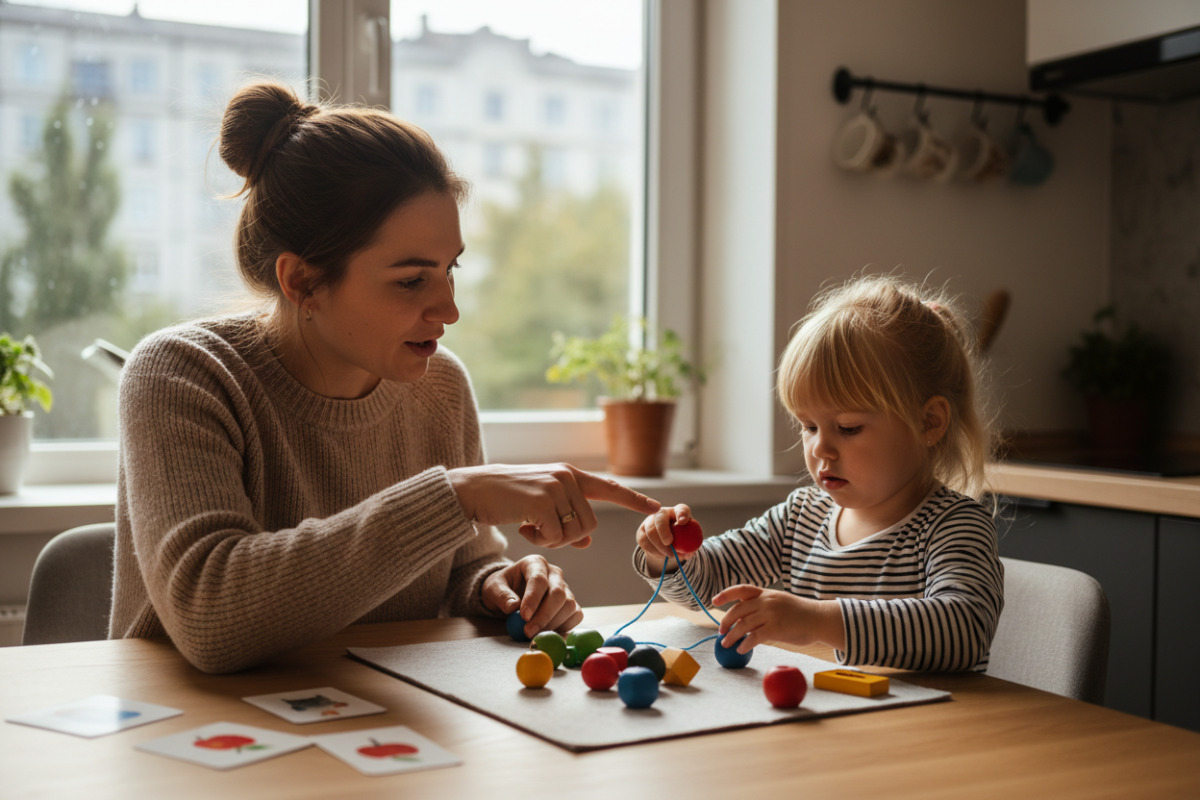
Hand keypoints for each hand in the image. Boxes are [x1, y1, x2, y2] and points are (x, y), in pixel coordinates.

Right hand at [449, 463, 660, 548]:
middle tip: (540, 532)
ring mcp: (555, 487)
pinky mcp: (541, 501)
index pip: (609, 487)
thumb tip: (587, 540)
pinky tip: (522, 527)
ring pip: (575, 532)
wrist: (473, 490)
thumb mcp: (540, 506)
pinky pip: (556, 537)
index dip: (634, 499)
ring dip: (553, 541)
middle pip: (590, 524)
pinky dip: (540, 541)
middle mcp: (567, 477)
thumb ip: (566, 518)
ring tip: (530, 527)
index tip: (657, 507)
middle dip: (568, 538)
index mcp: (570, 475)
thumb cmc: (506, 498)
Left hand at [481, 555, 582, 637]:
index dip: (533, 599)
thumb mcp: (494, 588)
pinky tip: (547, 632)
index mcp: (535, 563)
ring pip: (569, 605)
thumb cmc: (503, 588)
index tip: (524, 617)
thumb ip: (501, 595)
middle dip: (544, 615)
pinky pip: (576, 615)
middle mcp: (554, 573)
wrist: (511, 594)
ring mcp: (565, 588)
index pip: (539, 579)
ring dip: (553, 623)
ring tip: (534, 633)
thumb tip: (513, 607)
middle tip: (528, 632)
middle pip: (558, 593)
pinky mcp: (571, 603)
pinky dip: (564, 627)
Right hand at [636, 504, 695, 574]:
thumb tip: (689, 552)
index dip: (682, 514)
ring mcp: (649, 521)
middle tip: (669, 545)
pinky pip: (644, 542)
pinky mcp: (641, 532)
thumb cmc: (681, 539)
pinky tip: (661, 555)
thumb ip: (691, 545)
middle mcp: (662, 513)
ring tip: (670, 555)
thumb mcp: (690, 541)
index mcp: (677, 512)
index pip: (681, 510)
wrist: (666, 542)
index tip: (683, 521)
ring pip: (650, 532)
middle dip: (664, 532)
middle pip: (660, 519)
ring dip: (659, 547)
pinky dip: (653, 551)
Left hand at [711, 585, 844, 652]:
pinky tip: (741, 649)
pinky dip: (745, 644)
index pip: (741, 589)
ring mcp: (771, 614)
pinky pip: (754, 637)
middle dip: (726, 621)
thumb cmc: (801, 614)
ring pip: (743, 625)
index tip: (714, 600)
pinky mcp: (776, 629)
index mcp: (767, 593)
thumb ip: (763, 607)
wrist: (820, 619)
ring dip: (731, 636)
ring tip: (726, 644)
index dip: (726, 594)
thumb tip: (744, 618)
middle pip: (738, 610)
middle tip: (721, 631)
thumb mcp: (780, 602)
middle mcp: (767, 601)